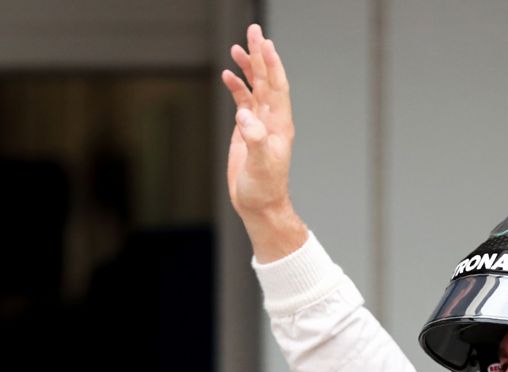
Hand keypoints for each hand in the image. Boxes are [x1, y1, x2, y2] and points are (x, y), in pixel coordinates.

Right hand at [221, 24, 307, 261]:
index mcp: (279, 124)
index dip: (271, 64)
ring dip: (249, 68)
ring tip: (239, 47)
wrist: (260, 205)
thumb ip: (254, 138)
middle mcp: (272, 120)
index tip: (264, 42)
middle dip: (260, 55)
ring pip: (256, 88)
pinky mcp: (247, 131)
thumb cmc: (264, 188)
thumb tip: (244, 114)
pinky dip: (237, 87)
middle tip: (254, 30)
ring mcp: (260, 124)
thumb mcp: (260, 164)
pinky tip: (228, 75)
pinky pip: (243, 102)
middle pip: (267, 80)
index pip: (277, 86)